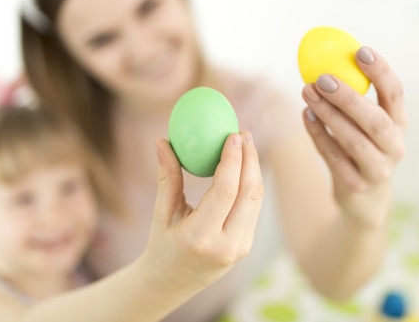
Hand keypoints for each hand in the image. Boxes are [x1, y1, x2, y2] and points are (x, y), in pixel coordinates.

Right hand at [143, 131, 263, 289]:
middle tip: (244, 134)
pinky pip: (254, 208)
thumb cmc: (162, 245)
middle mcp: (225, 244)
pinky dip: (251, 183)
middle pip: (249, 193)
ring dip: (254, 169)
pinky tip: (244, 165)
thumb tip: (162, 141)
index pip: (226, 191)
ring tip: (246, 144)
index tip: (233, 135)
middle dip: (251, 159)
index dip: (233, 160)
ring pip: (257, 200)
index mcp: (200, 237)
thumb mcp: (162, 213)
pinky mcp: (246, 245)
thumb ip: (167, 177)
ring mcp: (240, 247)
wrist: (171, 283)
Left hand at [301, 46, 405, 227]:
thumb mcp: (365, 122)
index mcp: (399, 123)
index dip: (381, 72)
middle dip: (349, 98)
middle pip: (376, 121)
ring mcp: (378, 169)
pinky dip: (319, 135)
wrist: (364, 199)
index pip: (396, 93)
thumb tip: (323, 58)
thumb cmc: (361, 146)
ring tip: (307, 92)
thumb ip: (353, 96)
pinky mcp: (356, 184)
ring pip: (353, 140)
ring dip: (329, 114)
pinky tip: (306, 115)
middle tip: (323, 78)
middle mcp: (394, 146)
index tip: (361, 51)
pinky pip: (333, 157)